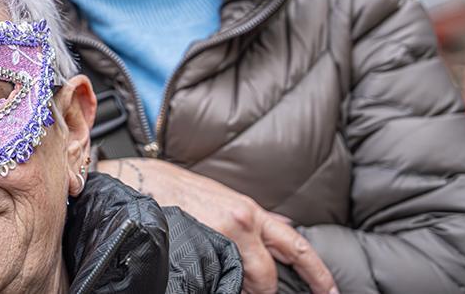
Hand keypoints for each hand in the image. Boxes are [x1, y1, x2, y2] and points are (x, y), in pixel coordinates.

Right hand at [99, 158, 336, 293]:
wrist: (135, 181)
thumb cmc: (173, 186)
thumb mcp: (220, 195)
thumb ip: (252, 215)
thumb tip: (282, 223)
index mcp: (248, 210)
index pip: (294, 244)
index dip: (317, 271)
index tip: (329, 290)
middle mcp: (240, 222)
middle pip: (270, 274)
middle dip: (267, 290)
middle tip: (259, 293)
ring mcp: (219, 237)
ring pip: (246, 279)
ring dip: (241, 286)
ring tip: (226, 281)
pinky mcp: (198, 248)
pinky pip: (219, 278)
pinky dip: (220, 282)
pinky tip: (208, 277)